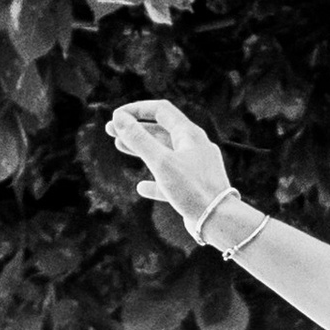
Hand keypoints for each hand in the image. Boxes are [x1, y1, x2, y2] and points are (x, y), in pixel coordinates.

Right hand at [106, 98, 231, 235]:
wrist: (219, 220)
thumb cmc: (192, 189)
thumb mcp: (161, 162)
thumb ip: (139, 139)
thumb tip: (118, 118)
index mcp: (189, 135)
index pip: (161, 110)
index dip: (136, 110)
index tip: (116, 116)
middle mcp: (195, 147)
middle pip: (161, 131)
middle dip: (135, 129)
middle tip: (110, 131)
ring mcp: (196, 167)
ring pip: (164, 153)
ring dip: (141, 149)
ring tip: (119, 147)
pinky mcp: (194, 187)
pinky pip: (171, 179)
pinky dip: (155, 181)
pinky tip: (141, 187)